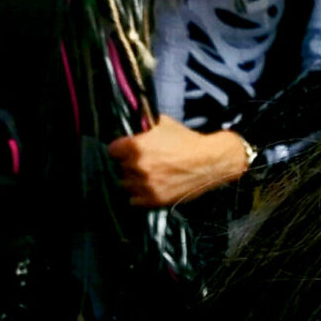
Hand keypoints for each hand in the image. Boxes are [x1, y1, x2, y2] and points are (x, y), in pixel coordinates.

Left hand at [107, 114, 248, 206]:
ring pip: (125, 185)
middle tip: (139, 161)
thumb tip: (133, 121)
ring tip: (143, 175)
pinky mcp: (155, 199)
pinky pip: (134, 200)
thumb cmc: (186, 140)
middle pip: (119, 168)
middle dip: (127, 164)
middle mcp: (137, 167)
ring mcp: (145, 185)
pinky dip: (139, 195)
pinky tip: (147, 187)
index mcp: (135, 147)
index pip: (111, 151)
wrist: (208, 161)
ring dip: (132, 180)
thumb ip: (143, 125)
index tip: (124, 150)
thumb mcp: (162, 123)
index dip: (119, 150)